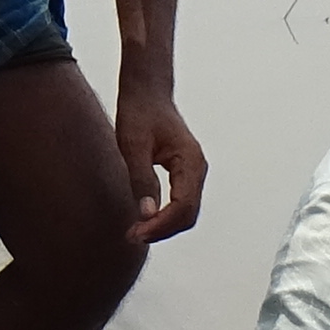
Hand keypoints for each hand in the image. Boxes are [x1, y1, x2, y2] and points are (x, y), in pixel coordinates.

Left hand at [114, 82, 207, 247]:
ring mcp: (193, 171)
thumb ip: (142, 179)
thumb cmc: (139, 113)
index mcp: (190, 161)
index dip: (161, 225)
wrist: (146, 93)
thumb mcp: (133, 146)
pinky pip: (181, 203)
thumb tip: (146, 214)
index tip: (137, 233)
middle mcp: (197, 168)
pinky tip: (145, 220)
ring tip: (136, 232)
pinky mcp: (184, 173)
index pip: (183, 205)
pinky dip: (166, 216)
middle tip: (132, 236)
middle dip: (162, 230)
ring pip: (186, 212)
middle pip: (188, 214)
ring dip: (164, 226)